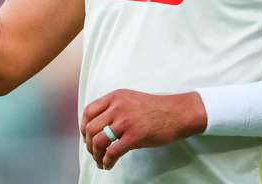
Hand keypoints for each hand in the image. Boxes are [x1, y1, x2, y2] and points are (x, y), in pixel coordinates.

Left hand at [80, 89, 206, 169]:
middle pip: (91, 128)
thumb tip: (99, 127)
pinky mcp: (134, 136)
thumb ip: (114, 108)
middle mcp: (117, 107)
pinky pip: (112, 151)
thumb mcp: (130, 99)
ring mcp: (125, 121)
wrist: (177, 113)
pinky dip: (107, 161)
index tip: (87, 137)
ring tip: (100, 161)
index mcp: (115, 97)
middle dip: (89, 144)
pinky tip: (109, 164)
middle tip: (94, 152)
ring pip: (99, 141)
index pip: (88, 111)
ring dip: (96, 155)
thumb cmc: (155, 108)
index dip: (84, 127)